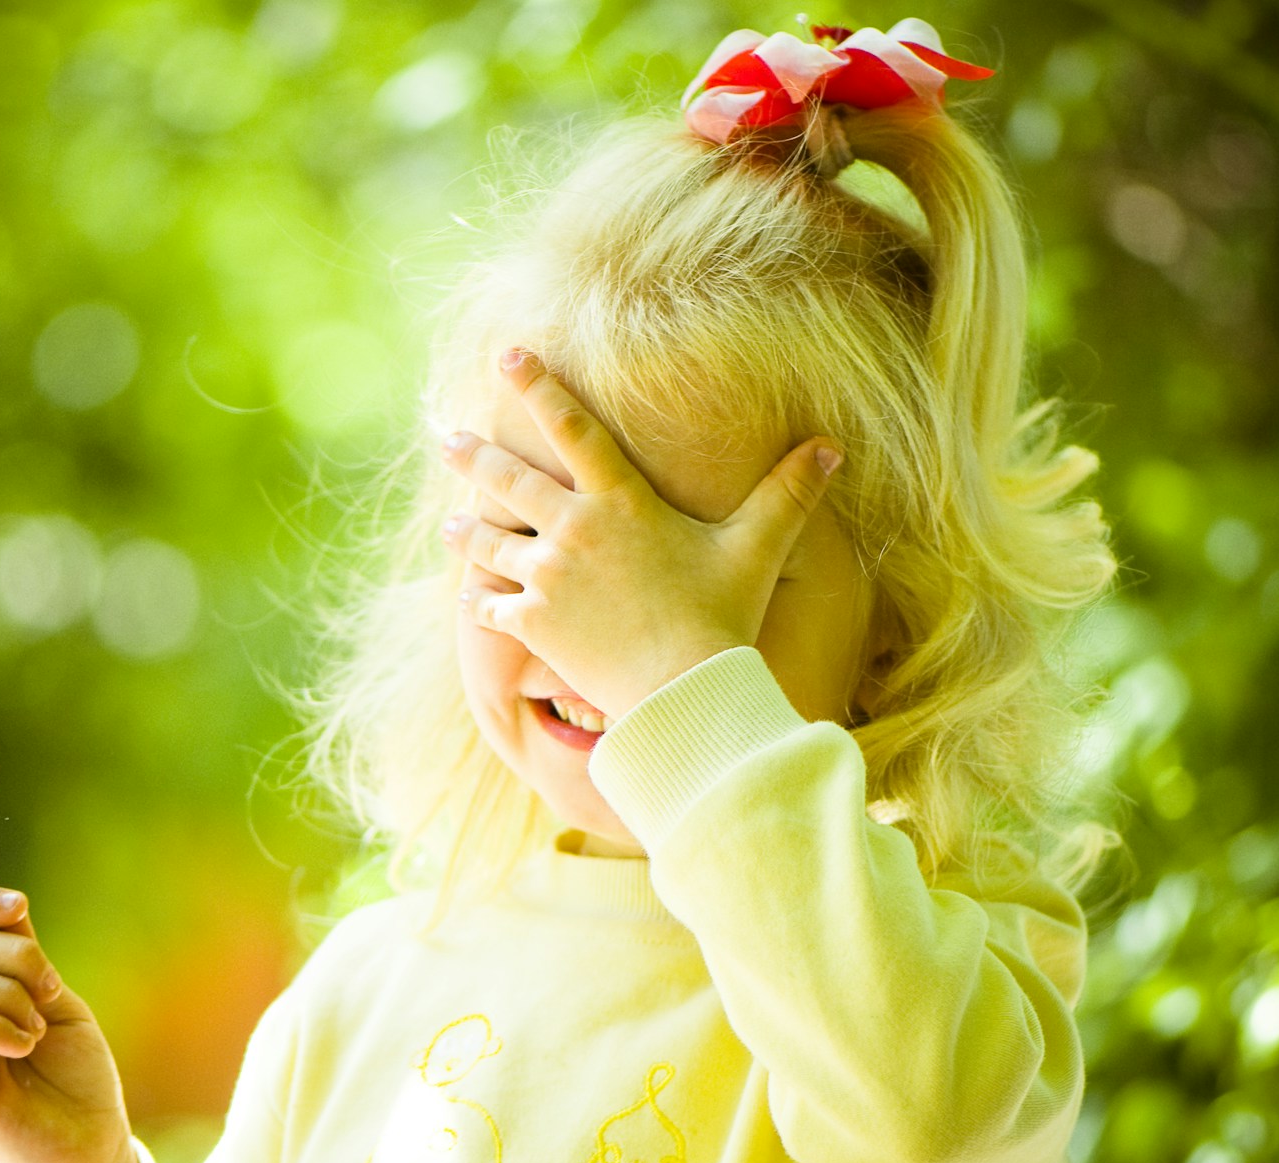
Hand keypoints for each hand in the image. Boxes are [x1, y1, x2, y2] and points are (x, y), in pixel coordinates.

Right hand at [0, 887, 137, 1162]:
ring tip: (38, 1026)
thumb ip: (29, 959)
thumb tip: (8, 906)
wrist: (90, 1142)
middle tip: (52, 990)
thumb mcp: (58, 1002)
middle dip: (14, 954)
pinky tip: (26, 1046)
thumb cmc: (78, 1075)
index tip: (21, 904)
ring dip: (8, 993)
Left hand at [439, 349, 843, 720]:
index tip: (506, 356)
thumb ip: (788, 494)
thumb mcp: (757, 549)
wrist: (683, 690)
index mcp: (620, 502)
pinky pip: (491, 607)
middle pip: (508, 480)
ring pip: (488, 544)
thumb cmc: (721, 616)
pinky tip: (467, 598)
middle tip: (447, 438)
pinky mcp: (532, 625)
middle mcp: (572, 531)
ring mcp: (545, 579)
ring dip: (466, 531)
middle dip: (474, 456)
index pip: (571, 429)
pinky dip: (479, 602)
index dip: (537, 387)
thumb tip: (832, 445)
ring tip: (448, 524)